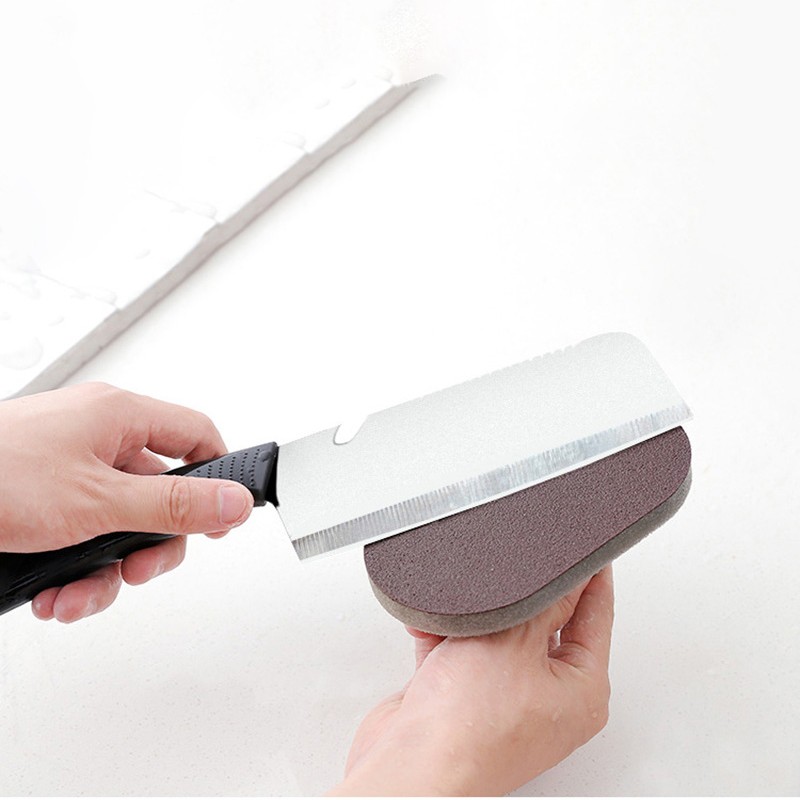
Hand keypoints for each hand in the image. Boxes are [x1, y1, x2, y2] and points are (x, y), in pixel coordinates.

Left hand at [0, 382, 253, 622]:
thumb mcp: (97, 502)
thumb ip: (173, 505)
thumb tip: (234, 501)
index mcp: (119, 416)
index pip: (196, 435)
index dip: (217, 476)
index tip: (221, 518)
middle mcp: (96, 437)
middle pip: (160, 492)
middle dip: (151, 545)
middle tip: (138, 571)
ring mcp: (68, 467)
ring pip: (118, 523)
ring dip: (105, 571)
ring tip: (78, 594)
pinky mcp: (43, 496)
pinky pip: (82, 532)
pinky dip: (74, 569)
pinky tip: (54, 592)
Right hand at [331, 567, 613, 795]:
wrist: (409, 764)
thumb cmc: (469, 728)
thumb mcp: (515, 638)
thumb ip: (545, 597)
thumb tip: (567, 570)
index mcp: (581, 692)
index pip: (597, 614)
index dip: (589, 573)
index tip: (581, 543)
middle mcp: (547, 698)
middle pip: (543, 621)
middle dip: (518, 594)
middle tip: (513, 566)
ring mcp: (504, 697)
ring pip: (497, 632)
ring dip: (474, 614)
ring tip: (464, 604)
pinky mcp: (464, 696)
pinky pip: (461, 648)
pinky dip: (446, 632)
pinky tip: (434, 623)